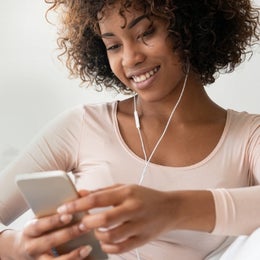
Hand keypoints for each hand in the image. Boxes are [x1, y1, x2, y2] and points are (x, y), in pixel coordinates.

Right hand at [3, 213, 91, 259]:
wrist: (19, 250)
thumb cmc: (39, 229)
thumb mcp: (42, 218)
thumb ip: (58, 210)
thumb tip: (81, 194)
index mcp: (30, 229)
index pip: (41, 224)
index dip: (54, 221)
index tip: (69, 215)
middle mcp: (32, 246)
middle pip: (50, 241)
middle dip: (69, 234)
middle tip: (85, 226)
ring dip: (73, 255)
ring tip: (88, 248)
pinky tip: (86, 257)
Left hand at [57, 184, 172, 253]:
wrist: (170, 208)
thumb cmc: (144, 196)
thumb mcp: (125, 188)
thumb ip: (102, 191)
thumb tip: (80, 194)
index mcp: (127, 192)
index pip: (97, 198)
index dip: (78, 204)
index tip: (63, 208)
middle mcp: (133, 208)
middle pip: (103, 219)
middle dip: (86, 223)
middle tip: (79, 223)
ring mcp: (139, 225)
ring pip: (111, 236)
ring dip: (97, 236)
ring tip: (95, 231)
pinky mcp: (143, 239)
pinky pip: (120, 248)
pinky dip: (108, 246)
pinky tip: (105, 240)